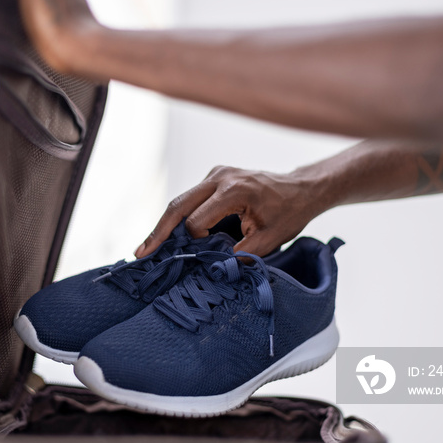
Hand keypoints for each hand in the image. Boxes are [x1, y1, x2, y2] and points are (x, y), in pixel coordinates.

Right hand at [135, 166, 330, 257]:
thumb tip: (216, 268)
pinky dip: (179, 216)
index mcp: (234, 190)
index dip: (194, 242)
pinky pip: (191, 198)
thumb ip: (243, 254)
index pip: (197, 219)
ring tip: (147, 246)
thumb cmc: (290, 212)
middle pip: (179, 205)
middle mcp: (220, 177)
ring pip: (182, 200)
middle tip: (141, 253)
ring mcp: (215, 174)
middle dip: (159, 230)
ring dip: (166, 223)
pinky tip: (168, 234)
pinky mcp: (214, 178)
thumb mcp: (271, 238)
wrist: (301, 189)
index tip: (196, 259)